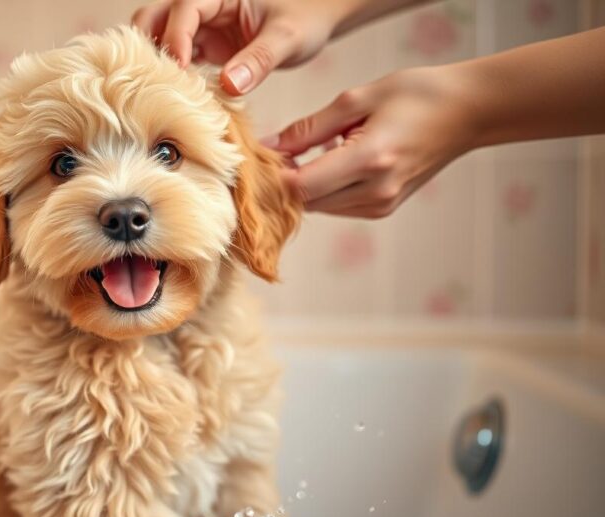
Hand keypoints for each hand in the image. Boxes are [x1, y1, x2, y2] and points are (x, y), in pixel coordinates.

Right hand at [132, 0, 345, 94]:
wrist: (315, 19)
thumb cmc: (306, 17)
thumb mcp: (289, 37)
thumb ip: (260, 59)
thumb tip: (229, 85)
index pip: (184, 8)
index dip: (176, 37)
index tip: (179, 68)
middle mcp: (203, 6)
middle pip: (155, 16)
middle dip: (147, 44)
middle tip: (154, 78)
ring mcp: (200, 27)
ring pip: (159, 37)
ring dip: (155, 62)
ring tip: (161, 91)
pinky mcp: (204, 46)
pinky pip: (176, 58)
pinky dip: (170, 75)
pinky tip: (177, 98)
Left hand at [272, 66, 477, 218]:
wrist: (467, 112)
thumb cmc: (415, 95)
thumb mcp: (356, 100)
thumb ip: (309, 128)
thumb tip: (269, 147)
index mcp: (370, 160)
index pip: (302, 185)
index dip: (274, 174)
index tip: (260, 155)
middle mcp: (376, 191)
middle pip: (306, 201)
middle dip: (283, 181)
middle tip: (274, 152)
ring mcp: (381, 205)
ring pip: (318, 207)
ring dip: (303, 186)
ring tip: (305, 153)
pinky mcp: (383, 209)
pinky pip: (336, 206)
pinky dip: (323, 189)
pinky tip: (329, 163)